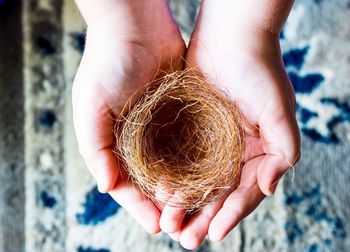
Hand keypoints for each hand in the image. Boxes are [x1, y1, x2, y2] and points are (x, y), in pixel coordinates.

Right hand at [72, 0, 184, 233]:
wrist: (135, 26)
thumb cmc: (107, 63)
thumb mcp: (90, 107)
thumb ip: (95, 148)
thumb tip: (106, 187)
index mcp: (115, 143)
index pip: (128, 185)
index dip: (140, 207)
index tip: (158, 225)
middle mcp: (139, 139)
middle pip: (153, 181)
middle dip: (166, 204)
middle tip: (183, 226)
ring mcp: (161, 127)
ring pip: (175, 166)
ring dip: (185, 188)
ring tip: (199, 209)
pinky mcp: (182, 112)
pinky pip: (191, 143)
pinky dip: (199, 161)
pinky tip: (210, 177)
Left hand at [160, 16, 299, 250]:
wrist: (231, 38)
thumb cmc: (259, 72)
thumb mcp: (279, 112)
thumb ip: (282, 152)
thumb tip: (269, 189)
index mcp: (256, 152)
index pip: (243, 192)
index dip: (231, 214)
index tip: (215, 234)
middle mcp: (232, 151)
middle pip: (217, 193)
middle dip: (203, 217)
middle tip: (186, 239)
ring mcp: (210, 142)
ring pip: (195, 181)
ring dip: (184, 203)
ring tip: (169, 224)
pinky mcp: (189, 129)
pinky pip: (178, 159)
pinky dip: (171, 177)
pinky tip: (161, 193)